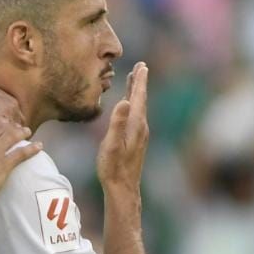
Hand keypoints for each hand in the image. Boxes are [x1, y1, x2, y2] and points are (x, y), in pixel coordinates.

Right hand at [96, 61, 149, 196]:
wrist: (123, 187)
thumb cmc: (113, 167)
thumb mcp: (111, 144)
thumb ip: (117, 122)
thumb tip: (124, 101)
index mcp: (135, 124)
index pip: (138, 97)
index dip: (140, 81)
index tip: (142, 66)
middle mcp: (140, 127)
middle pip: (141, 100)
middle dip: (140, 83)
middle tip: (141, 66)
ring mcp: (139, 134)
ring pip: (139, 107)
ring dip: (137, 92)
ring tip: (134, 80)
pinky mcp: (135, 140)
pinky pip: (136, 115)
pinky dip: (134, 104)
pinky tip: (129, 105)